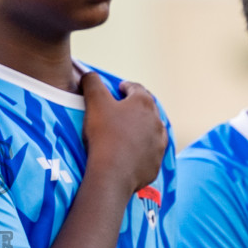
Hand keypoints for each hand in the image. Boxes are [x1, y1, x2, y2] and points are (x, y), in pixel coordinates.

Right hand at [81, 74, 166, 194]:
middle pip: (148, 108)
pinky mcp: (156, 162)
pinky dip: (143, 148)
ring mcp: (159, 143)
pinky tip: (133, 152)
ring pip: (153, 130)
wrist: (113, 173)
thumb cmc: (104, 134)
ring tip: (130, 130)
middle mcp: (156, 121)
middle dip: (137, 106)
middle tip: (123, 108)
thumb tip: (89, 74)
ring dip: (143, 127)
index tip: (118, 88)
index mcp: (143, 103)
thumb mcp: (94, 102)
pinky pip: (150, 151)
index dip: (126, 86)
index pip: (136, 88)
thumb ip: (92, 82)